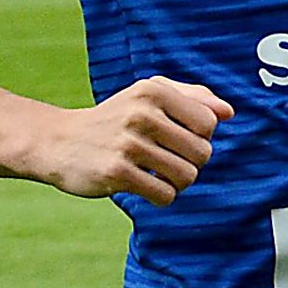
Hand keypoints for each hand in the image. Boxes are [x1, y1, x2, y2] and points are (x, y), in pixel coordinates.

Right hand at [27, 76, 230, 205]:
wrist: (59, 142)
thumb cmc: (116, 118)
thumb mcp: (149, 94)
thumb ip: (194, 97)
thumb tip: (228, 113)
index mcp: (154, 90)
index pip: (209, 123)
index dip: (200, 137)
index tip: (177, 138)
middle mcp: (141, 113)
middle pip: (202, 153)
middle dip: (190, 163)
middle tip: (166, 160)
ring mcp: (128, 144)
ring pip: (187, 176)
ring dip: (176, 182)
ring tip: (157, 174)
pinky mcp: (116, 173)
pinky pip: (165, 195)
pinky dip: (161, 196)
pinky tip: (144, 186)